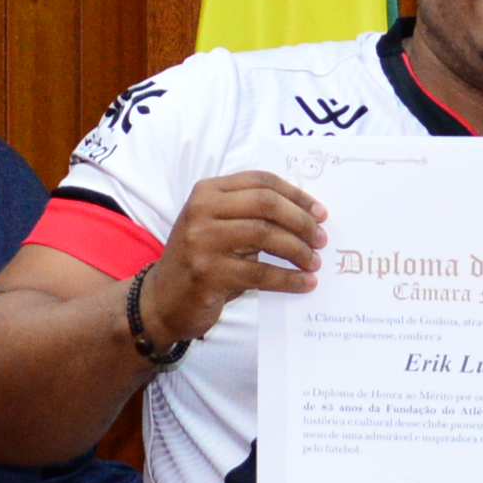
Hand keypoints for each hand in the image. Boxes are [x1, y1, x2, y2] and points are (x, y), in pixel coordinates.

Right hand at [136, 171, 326, 349]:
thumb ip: (250, 214)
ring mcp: (202, 241)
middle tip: (321, 238)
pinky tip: (305, 283)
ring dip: (298, 250)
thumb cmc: (200, 261)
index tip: (320, 212)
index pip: (261, 181)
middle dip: (301, 221)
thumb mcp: (217, 226)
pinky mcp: (208, 274)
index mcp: (207, 191)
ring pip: (266, 235)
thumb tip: (306, 215)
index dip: (296, 195)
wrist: (161, 300)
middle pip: (266, 204)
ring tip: (314, 262)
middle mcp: (201, 210)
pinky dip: (288, 279)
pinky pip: (260, 273)